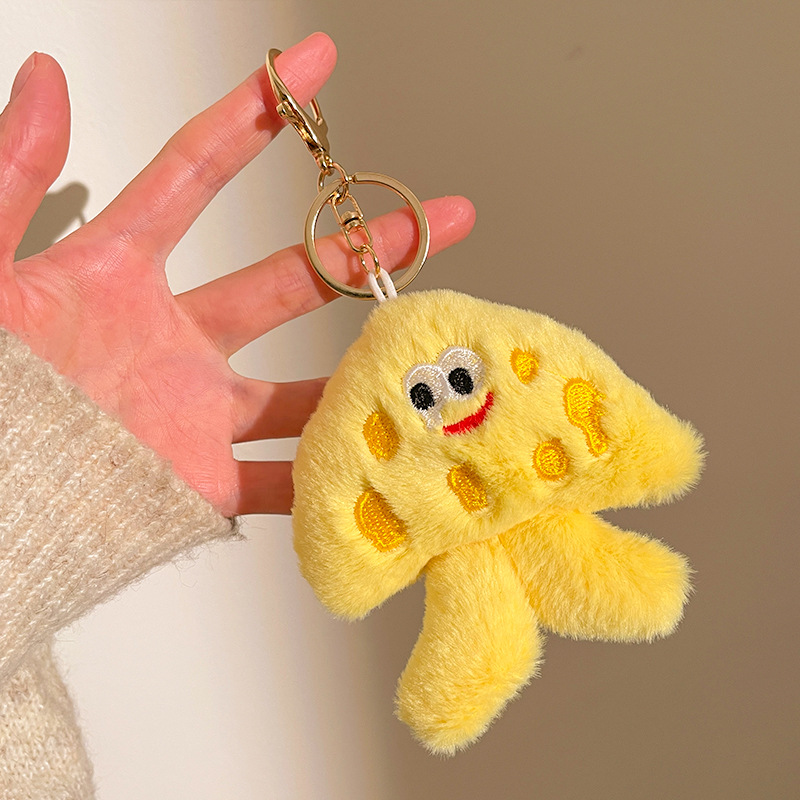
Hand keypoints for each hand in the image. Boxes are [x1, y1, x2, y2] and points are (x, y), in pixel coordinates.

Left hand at [0, 34, 474, 515]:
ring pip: (300, 389)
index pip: (196, 176)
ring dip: (361, 371)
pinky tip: (379, 461)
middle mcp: (172, 342)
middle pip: (287, 284)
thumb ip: (10, 176)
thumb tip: (43, 79)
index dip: (253, 116)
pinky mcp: (197, 483)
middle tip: (429, 221)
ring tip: (424, 344)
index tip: (310, 66)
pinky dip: (325, 479)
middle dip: (364, 249)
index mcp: (116, 276)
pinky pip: (276, 482)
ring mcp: (192, 414)